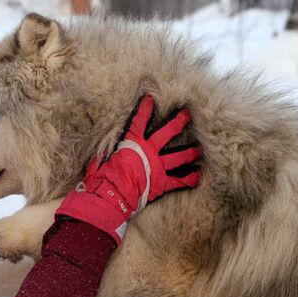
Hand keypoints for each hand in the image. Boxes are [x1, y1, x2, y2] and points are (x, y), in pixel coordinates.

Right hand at [56, 95, 201, 243]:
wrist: (111, 196)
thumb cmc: (102, 179)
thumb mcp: (99, 161)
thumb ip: (103, 155)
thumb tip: (99, 154)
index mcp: (132, 144)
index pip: (139, 122)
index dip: (145, 110)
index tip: (150, 99)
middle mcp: (148, 152)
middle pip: (167, 133)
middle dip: (178, 122)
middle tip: (187, 115)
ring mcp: (157, 167)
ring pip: (178, 156)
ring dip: (189, 152)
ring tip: (198, 149)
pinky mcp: (162, 183)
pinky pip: (179, 180)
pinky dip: (189, 179)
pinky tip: (198, 176)